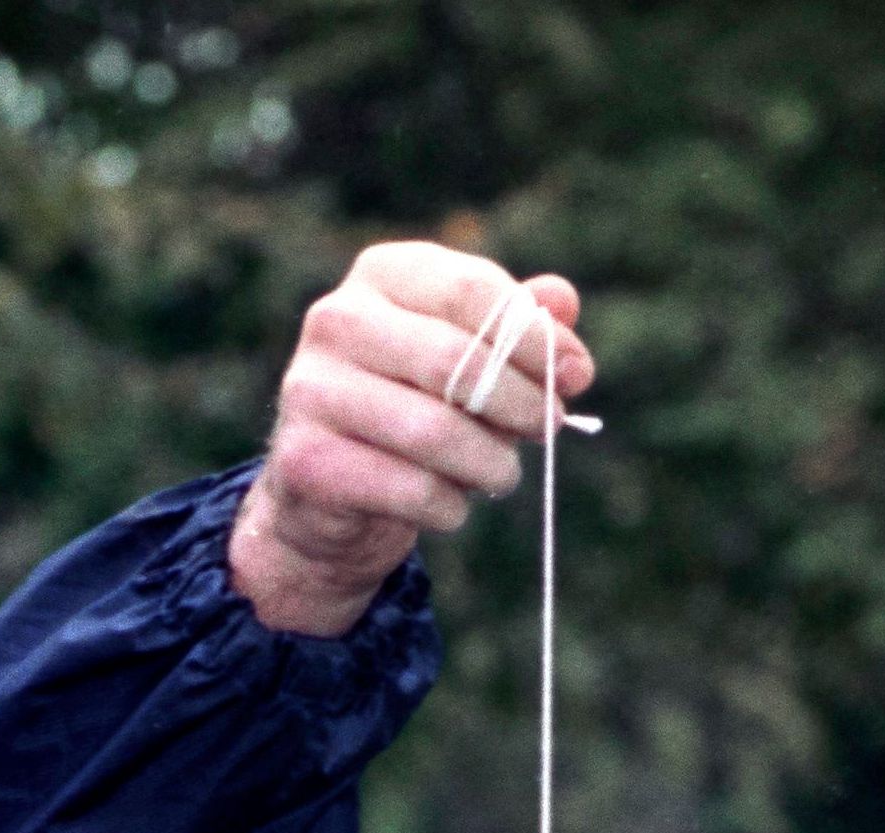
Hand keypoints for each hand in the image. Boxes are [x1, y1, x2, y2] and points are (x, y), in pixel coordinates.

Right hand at [228, 242, 595, 637]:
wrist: (330, 489)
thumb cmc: (416, 403)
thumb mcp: (472, 354)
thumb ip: (519, 325)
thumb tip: (564, 304)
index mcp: (382, 274)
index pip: (472, 290)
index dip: (536, 338)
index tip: (577, 375)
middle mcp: (335, 320)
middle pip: (455, 360)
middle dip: (520, 403)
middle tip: (549, 428)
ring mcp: (311, 389)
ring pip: (434, 431)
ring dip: (490, 463)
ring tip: (501, 473)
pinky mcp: (306, 459)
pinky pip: (409, 488)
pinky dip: (449, 505)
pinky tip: (451, 504)